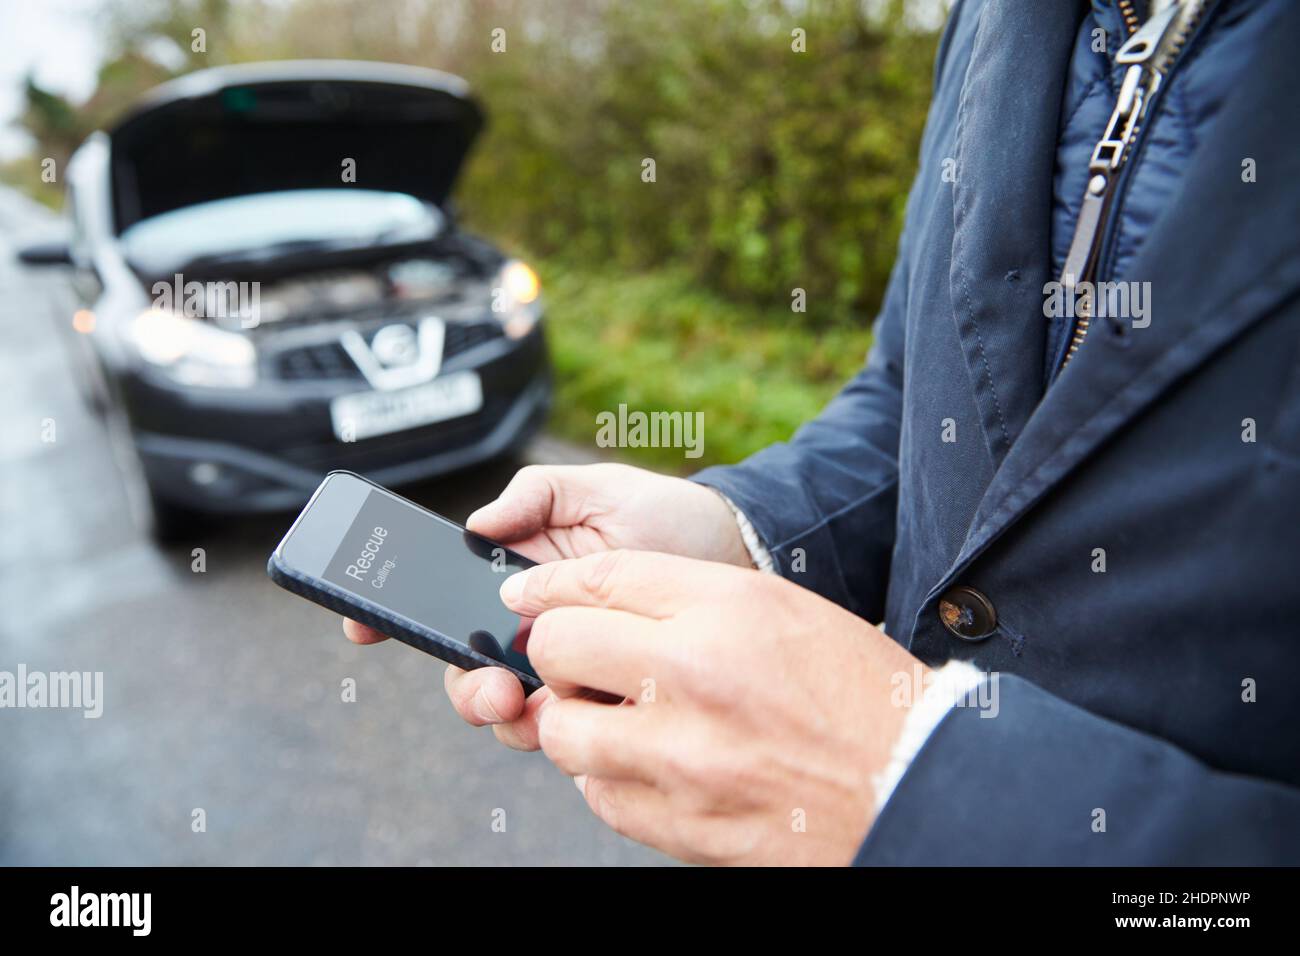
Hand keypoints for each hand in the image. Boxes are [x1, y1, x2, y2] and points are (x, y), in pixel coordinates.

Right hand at [343, 463, 751, 748]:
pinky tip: (578, 710)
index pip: (443, 598)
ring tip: (526, 702)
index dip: (393, 611)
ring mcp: (567, 664)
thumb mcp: (596, 487)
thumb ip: (534, 495)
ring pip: (508, 706)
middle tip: (490, 687)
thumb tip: (476, 524)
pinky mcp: (606, 691)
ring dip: (503, 712)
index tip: (360, 623)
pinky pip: (566, 724)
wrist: (740, 550)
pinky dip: (558, 726)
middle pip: (465, 668)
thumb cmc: (665, 516)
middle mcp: (533, 626)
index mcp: (517, 574)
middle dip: (462, 686)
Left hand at [497, 549, 927, 865]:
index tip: (529, 595)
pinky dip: (610, 777)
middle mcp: (694, 675)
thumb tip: (595, 597)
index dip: (551, 583)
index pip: (601, 577)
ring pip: (563, 731)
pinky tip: (648, 763)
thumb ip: (686, 597)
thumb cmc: (855, 692)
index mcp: (725, 608)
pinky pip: (598, 795)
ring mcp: (682, 758)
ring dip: (577, 721)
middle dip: (557, 651)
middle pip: (560, 646)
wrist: (913, 784)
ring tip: (619, 717)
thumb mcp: (782, 608)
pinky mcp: (680, 824)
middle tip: (582, 661)